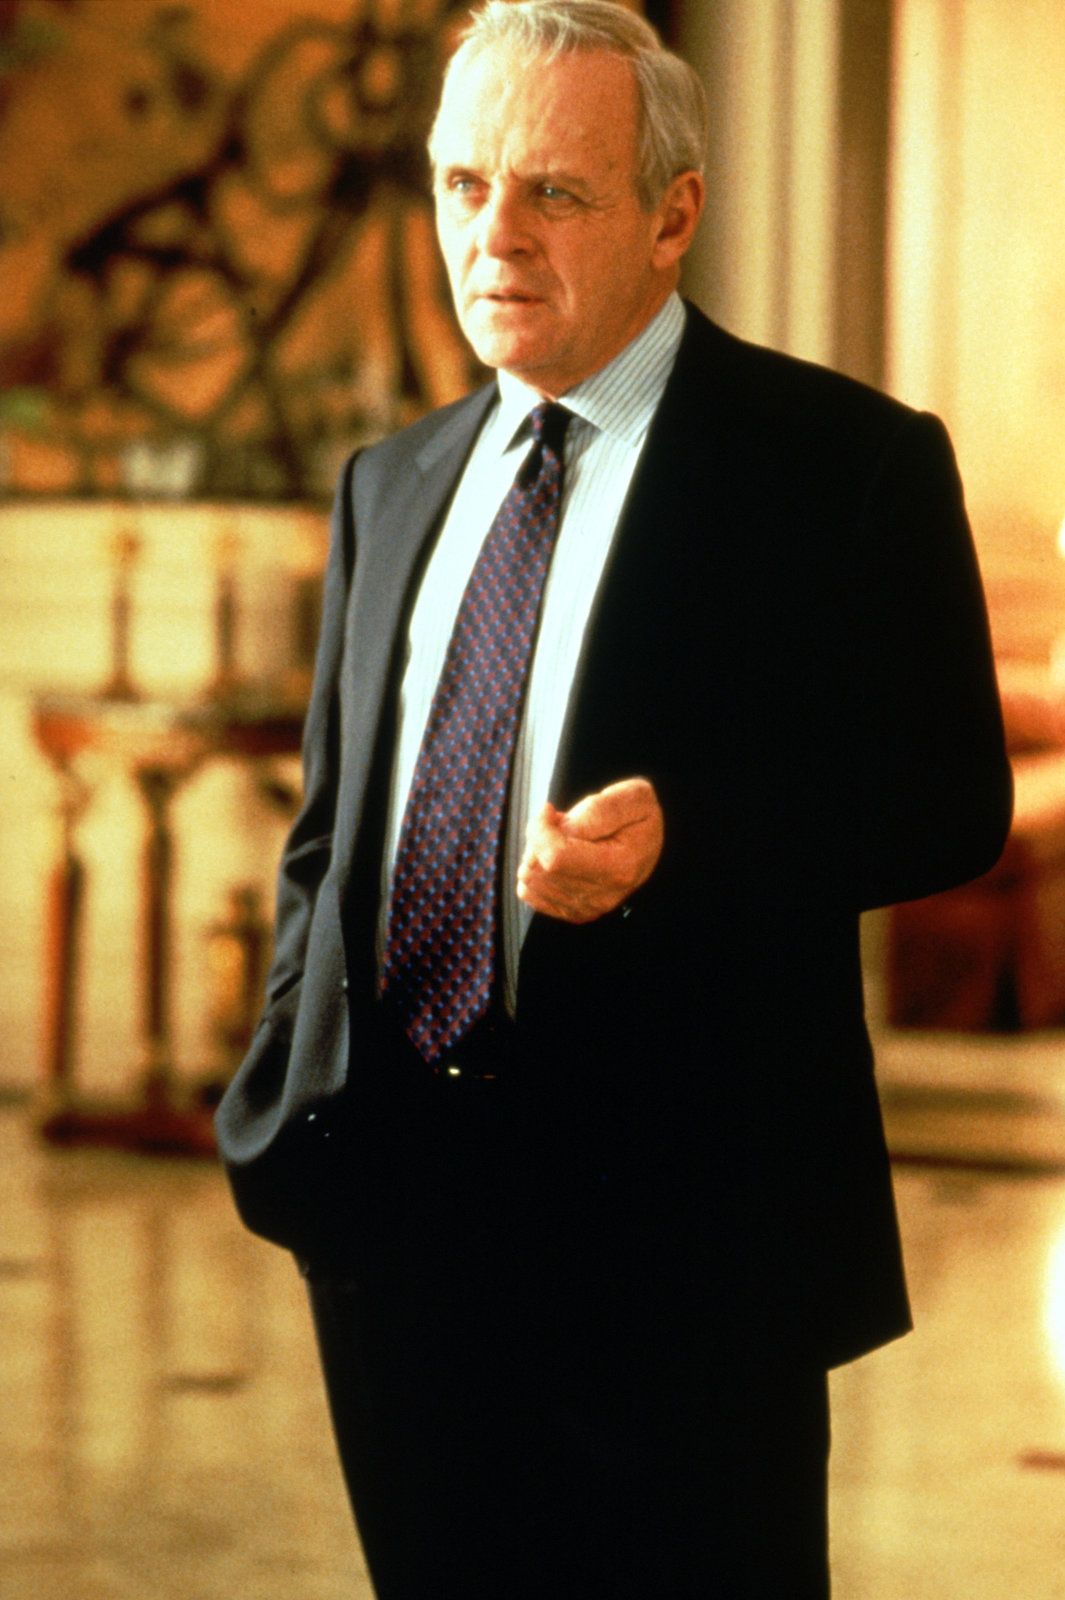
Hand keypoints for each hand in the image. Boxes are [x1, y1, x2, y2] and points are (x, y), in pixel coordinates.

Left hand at [516, 777, 663, 923]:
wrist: (648, 840)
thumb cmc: (638, 814)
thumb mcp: (633, 796)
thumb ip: (599, 810)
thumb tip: (565, 830)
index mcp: (619, 867)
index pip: (555, 858)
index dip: (540, 829)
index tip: (548, 811)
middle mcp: (603, 896)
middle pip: (539, 869)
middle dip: (538, 838)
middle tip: (559, 823)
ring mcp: (587, 908)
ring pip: (529, 881)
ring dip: (536, 853)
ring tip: (561, 839)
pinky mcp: (573, 912)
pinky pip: (530, 893)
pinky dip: (535, 871)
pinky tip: (556, 857)